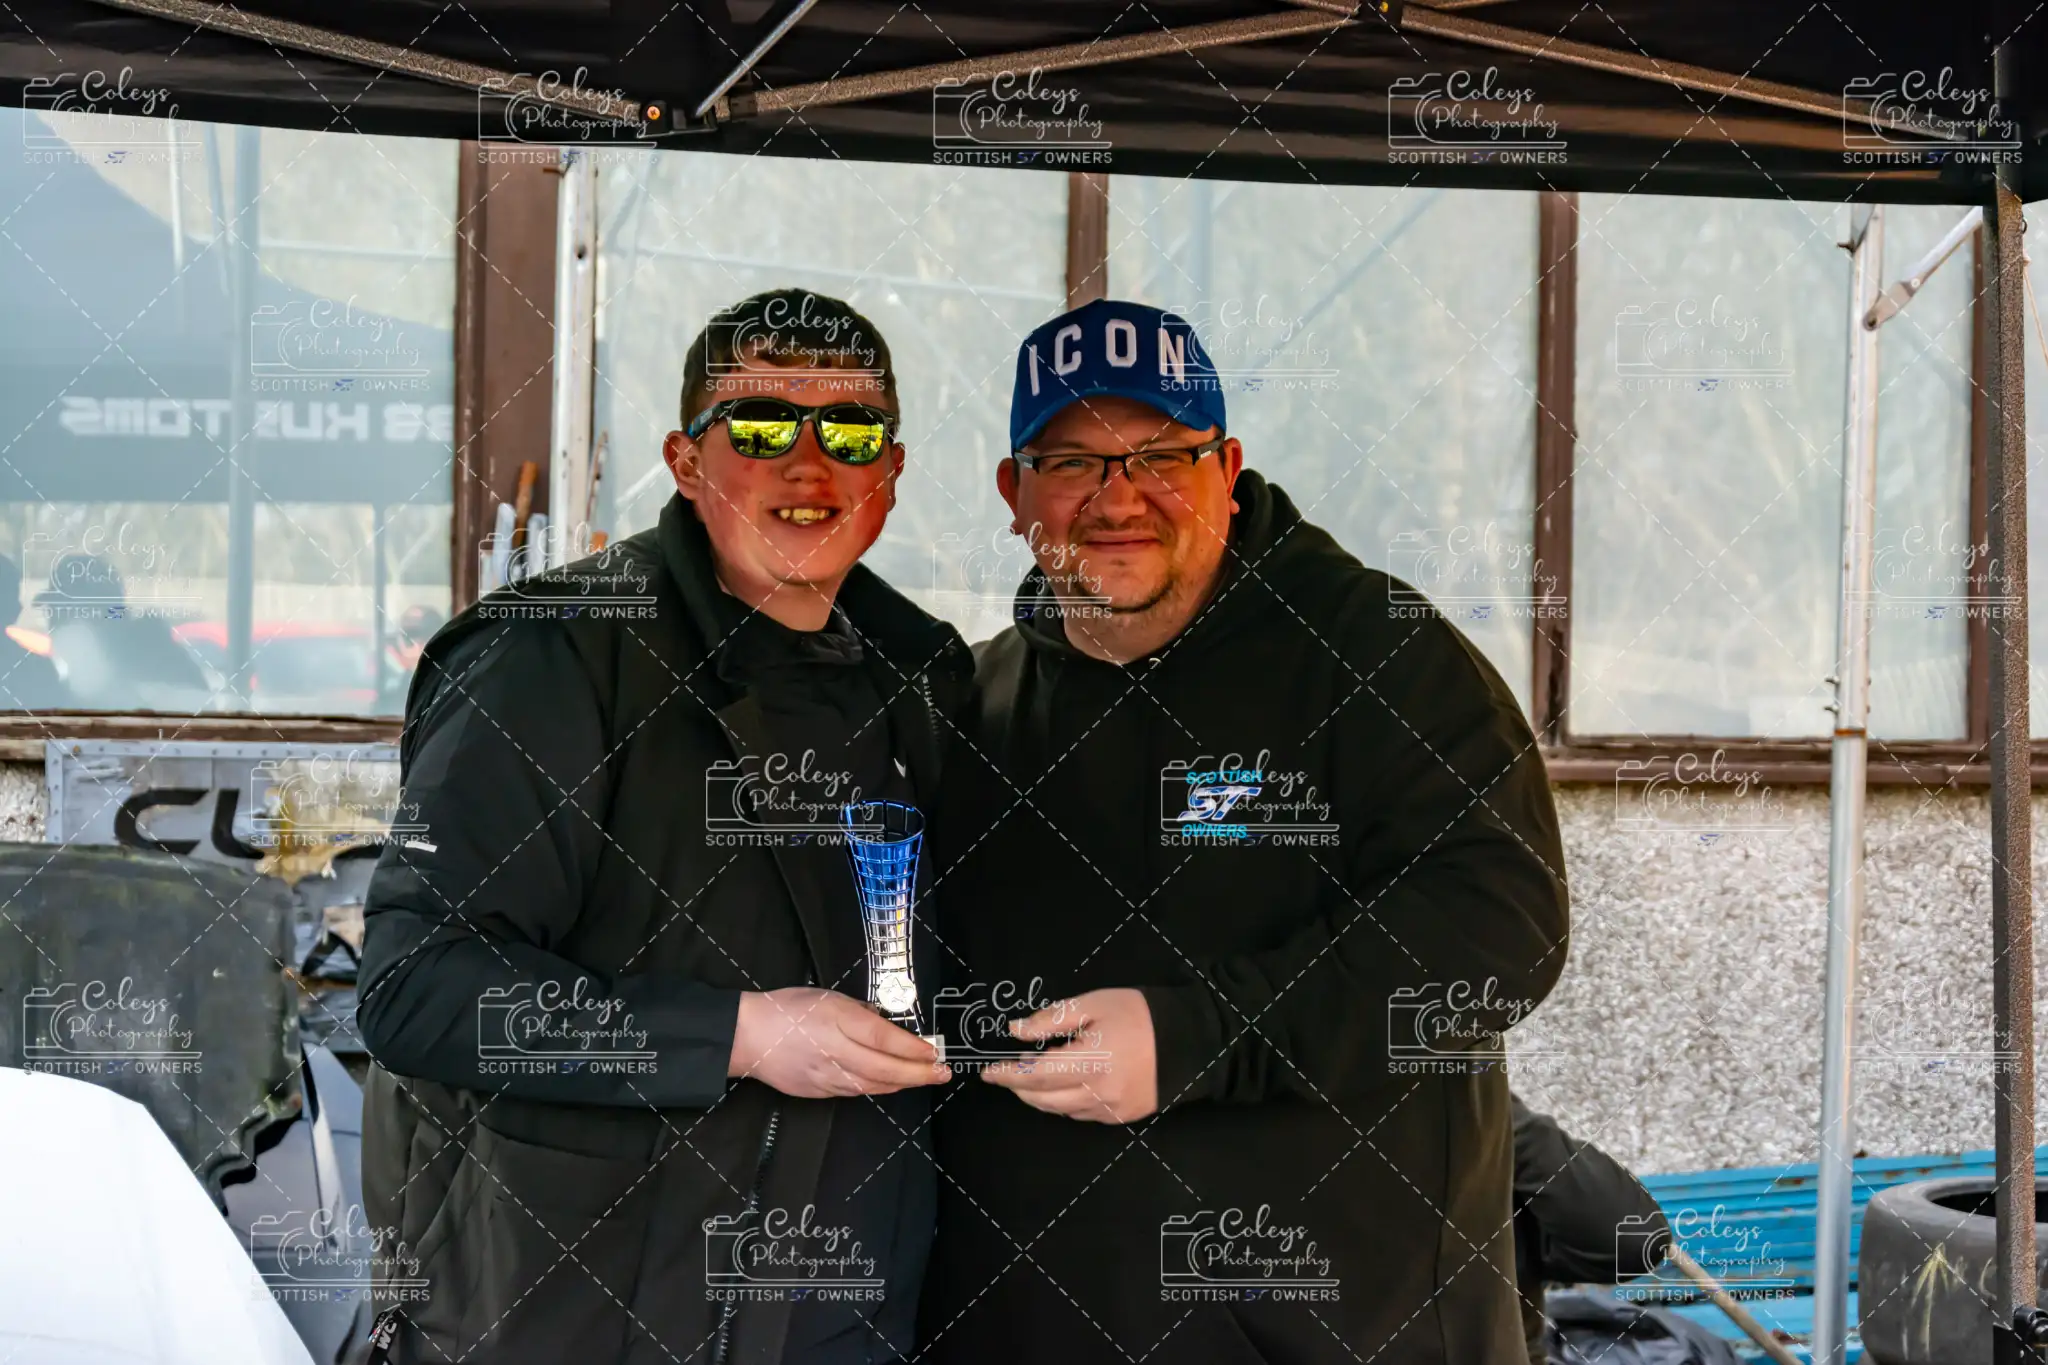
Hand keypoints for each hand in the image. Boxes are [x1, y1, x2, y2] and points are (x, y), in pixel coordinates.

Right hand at [729, 988, 949, 1098]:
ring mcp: (826, 1076)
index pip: (883, 1038)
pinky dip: (879, 1088)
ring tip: (926, 1078)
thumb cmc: (787, 1008)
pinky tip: (894, 1084)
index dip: (913, 1048)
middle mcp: (834, 1052)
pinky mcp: (818, 1092)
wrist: (747, 1036)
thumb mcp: (828, 996)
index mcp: (836, 1021)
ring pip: (874, 1086)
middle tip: (944, 1072)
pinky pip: (856, 1092)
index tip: (935, 1051)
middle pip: (885, 1069)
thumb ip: (860, 1012)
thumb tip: (886, 1025)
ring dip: (903, 1083)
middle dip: (919, 1073)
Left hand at [981, 987, 1157, 1122]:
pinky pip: (1081, 1115)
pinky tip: (1063, 1087)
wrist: (1192, 1041)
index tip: (987, 1072)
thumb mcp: (1094, 1004)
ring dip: (1039, 1097)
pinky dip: (1064, 1103)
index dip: (1007, 1075)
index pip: (1034, 1075)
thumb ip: (1052, 1020)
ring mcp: (1110, 1109)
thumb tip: (1016, 1031)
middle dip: (1019, 1087)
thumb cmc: (1140, 1015)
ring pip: (1060, 1111)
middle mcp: (1097, 1093)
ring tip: (1032, 1077)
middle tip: (1006, 1074)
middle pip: (1043, 1099)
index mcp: (1089, 1062)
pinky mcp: (1121, 1117)